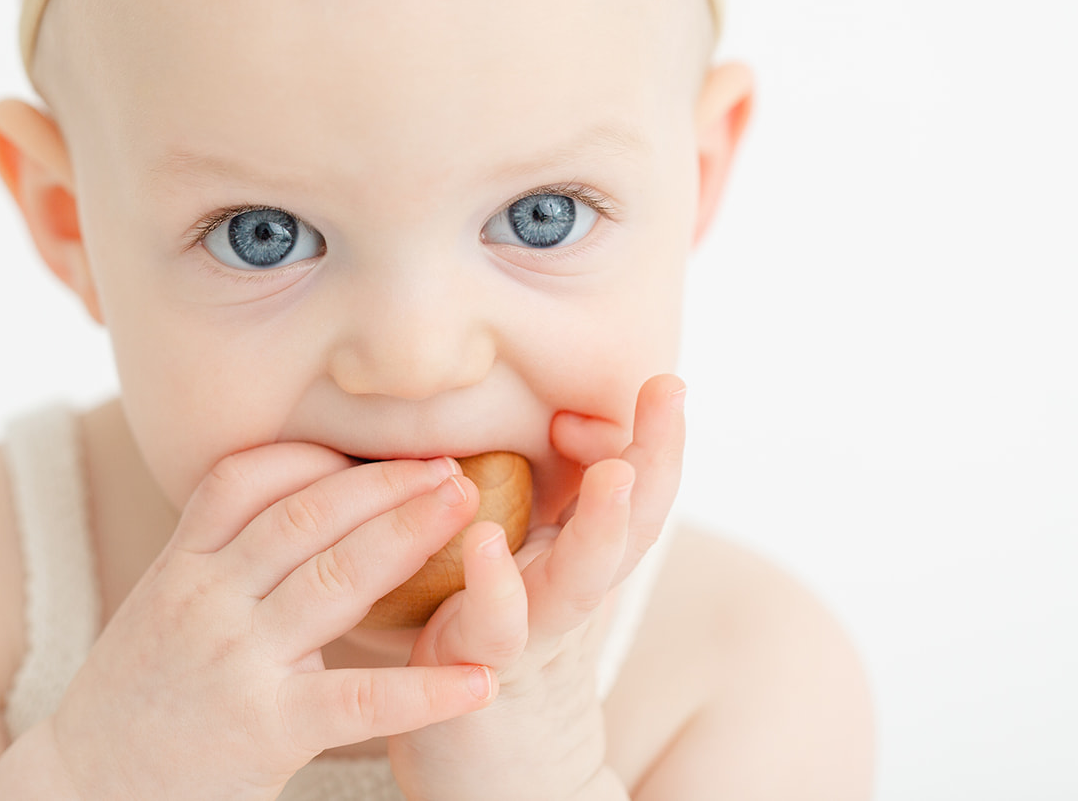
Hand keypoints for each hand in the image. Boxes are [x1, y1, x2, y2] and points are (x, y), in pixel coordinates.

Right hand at [42, 443, 498, 800]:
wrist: (82, 794)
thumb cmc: (133, 704)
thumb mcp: (159, 611)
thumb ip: (217, 563)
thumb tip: (292, 515)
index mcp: (180, 567)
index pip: (247, 479)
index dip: (316, 454)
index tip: (373, 447)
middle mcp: (205, 599)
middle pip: (306, 516)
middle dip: (385, 483)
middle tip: (450, 462)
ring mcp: (235, 660)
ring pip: (335, 579)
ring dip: (410, 538)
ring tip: (467, 512)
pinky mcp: (265, 729)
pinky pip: (359, 699)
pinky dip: (426, 689)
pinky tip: (479, 680)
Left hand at [386, 375, 686, 800]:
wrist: (485, 763)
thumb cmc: (493, 633)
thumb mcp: (527, 550)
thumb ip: (549, 487)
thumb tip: (571, 421)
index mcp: (582, 555)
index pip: (639, 489)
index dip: (655, 437)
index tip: (660, 383)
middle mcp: (570, 591)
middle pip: (630, 526)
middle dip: (655, 458)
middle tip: (670, 391)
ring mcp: (531, 631)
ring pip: (579, 580)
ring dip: (600, 527)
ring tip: (615, 473)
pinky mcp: (476, 664)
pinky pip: (494, 627)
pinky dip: (495, 586)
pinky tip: (485, 544)